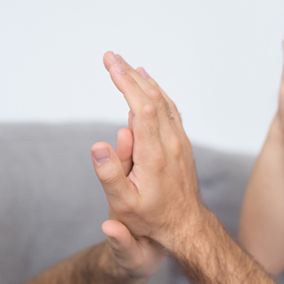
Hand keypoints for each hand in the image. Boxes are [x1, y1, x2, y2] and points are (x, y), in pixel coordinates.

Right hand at [91, 52, 203, 254]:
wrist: (186, 227)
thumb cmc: (151, 218)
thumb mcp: (123, 205)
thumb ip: (109, 175)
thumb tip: (97, 145)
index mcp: (154, 155)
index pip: (142, 108)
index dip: (126, 84)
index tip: (111, 66)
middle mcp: (171, 144)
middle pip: (153, 98)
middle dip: (129, 74)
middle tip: (110, 56)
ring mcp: (180, 143)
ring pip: (164, 102)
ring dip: (144, 80)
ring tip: (125, 64)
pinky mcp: (182, 145)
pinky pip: (171, 110)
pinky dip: (157, 92)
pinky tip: (149, 84)